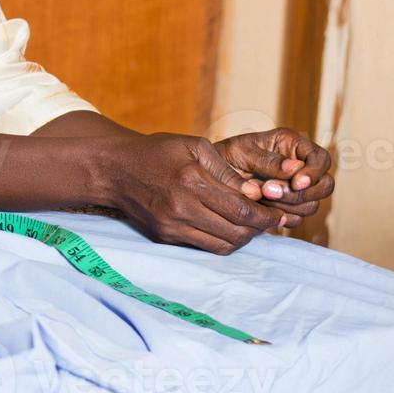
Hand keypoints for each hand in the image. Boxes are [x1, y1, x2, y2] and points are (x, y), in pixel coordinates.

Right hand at [102, 133, 285, 254]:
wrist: (114, 170)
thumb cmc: (157, 152)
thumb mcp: (194, 145)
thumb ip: (226, 170)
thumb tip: (255, 193)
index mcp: (191, 181)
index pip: (242, 209)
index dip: (266, 215)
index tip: (278, 213)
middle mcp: (181, 208)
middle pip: (236, 231)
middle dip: (259, 229)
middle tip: (271, 221)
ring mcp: (172, 226)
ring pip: (223, 244)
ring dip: (243, 238)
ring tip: (251, 226)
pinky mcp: (165, 236)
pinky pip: (204, 247)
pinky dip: (222, 241)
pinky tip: (228, 228)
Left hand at [214, 128, 333, 229]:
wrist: (207, 178)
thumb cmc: (223, 157)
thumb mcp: (242, 152)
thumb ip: (268, 160)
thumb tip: (295, 168)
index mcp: (292, 146)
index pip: (321, 159)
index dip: (314, 172)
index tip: (297, 182)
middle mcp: (299, 168)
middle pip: (324, 186)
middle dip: (300, 192)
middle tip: (269, 191)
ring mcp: (295, 190)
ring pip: (311, 205)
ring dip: (288, 205)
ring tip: (260, 196)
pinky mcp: (287, 208)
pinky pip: (297, 219)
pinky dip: (281, 216)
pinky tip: (261, 209)